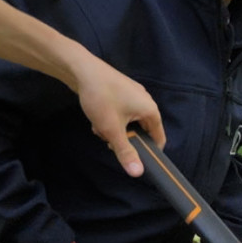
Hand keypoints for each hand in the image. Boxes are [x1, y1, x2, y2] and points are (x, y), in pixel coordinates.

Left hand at [72, 57, 163, 176]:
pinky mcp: (121, 91)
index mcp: (150, 110)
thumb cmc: (101, 98)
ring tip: (99, 127)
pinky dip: (110, 118)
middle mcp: (145, 101)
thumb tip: (138, 173)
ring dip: (114, 129)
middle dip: (124, 139)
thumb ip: (125, 152)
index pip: (159, 137)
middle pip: (141, 130)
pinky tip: (97, 117)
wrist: (82, 69)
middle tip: (109, 141)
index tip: (136, 160)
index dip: (150, 152)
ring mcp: (133, 94)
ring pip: (128, 122)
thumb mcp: (112, 130)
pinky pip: (121, 112)